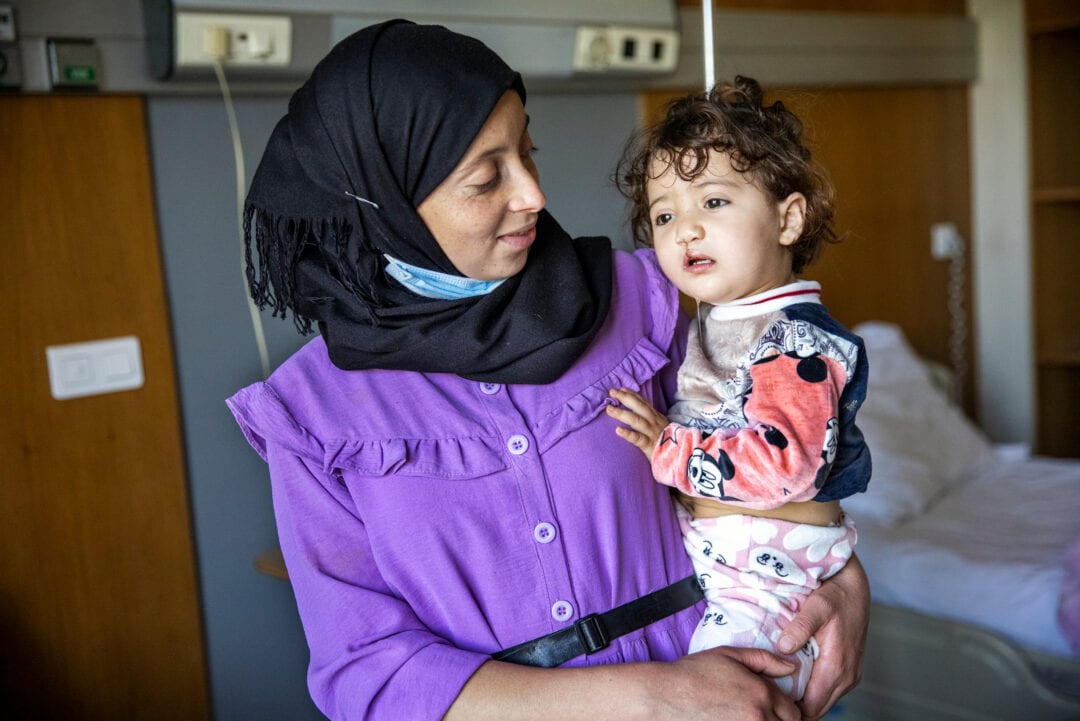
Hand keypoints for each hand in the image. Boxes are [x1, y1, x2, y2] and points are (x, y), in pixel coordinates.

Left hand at [606, 387, 667, 458]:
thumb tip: (635, 414)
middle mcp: (655, 423)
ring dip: (622, 413)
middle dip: (625, 398)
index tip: (621, 388)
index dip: (632, 394)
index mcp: (657, 418)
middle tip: (612, 392)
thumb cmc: (668, 444)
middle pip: (639, 407)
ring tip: (609, 409)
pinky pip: (638, 439)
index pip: (643, 403)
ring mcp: (652, 433)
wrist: (681, 458)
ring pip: (637, 421)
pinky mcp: (650, 446)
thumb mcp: (662, 428)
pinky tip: (618, 430)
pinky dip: (628, 434)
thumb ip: (650, 421)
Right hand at [645, 646, 801, 720]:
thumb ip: (764, 660)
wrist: (664, 696)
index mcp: (761, 694)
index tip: (776, 708)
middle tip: (761, 714)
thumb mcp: (729, 655)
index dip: (787, 710)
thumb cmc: (693, 674)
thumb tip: (791, 668)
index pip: (794, 712)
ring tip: (749, 717)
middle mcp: (758, 718)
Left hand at [778, 554, 869, 719]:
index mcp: (837, 667)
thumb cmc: (836, 596)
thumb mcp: (816, 607)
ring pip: (823, 702)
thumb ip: (800, 628)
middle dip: (794, 706)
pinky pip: (829, 691)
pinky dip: (813, 690)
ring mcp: (850, 675)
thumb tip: (783, 647)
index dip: (789, 706)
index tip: (769, 695)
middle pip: (816, 710)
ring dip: (804, 699)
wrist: (855, 588)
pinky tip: (795, 677)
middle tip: (769, 692)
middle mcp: (847, 677)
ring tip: (779, 685)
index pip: (811, 707)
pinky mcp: (849, 670)